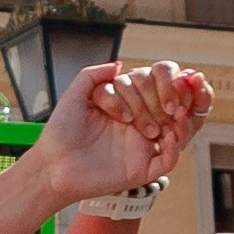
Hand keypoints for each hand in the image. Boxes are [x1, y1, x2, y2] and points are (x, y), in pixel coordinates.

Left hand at [31, 57, 207, 203]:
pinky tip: (167, 136)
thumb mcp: (74, 96)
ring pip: (176, 131)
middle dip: (168, 98)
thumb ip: (93, 75)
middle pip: (170, 105)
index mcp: (128, 104)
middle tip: (164, 103)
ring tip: (175, 113)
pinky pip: (168, 161)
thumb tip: (119, 64)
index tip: (170, 79)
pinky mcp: (141, 169)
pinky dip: (174, 148)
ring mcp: (142, 147)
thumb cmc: (60, 134)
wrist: (51, 166)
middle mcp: (139, 123)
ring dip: (182, 120)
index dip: (166, 80)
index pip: (157, 86)